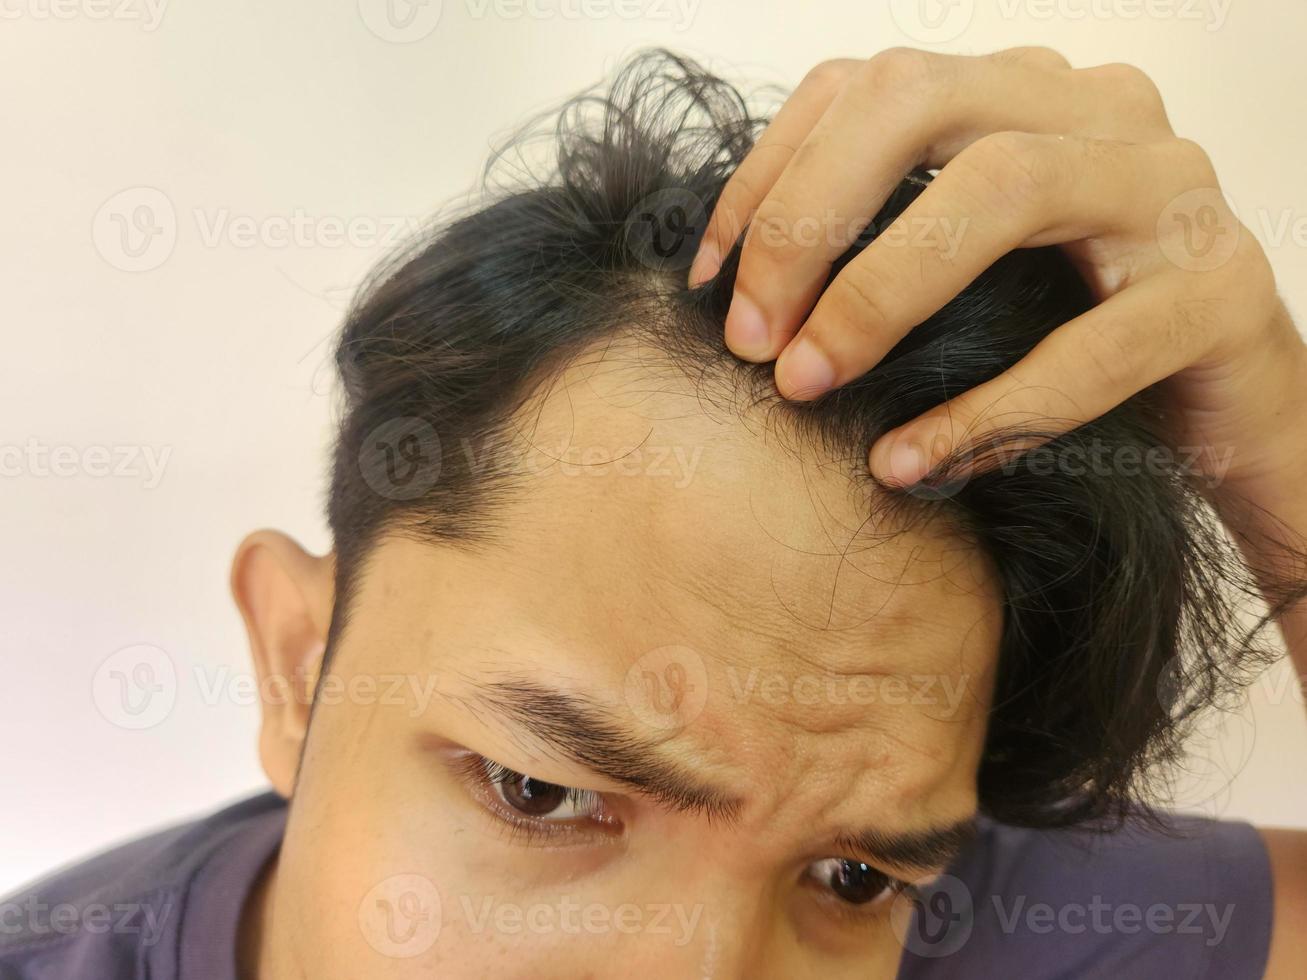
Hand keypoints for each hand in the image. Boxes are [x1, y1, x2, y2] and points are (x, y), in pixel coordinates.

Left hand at [688, 47, 1306, 496]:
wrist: (1228, 416)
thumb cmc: (1069, 339)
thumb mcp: (959, 278)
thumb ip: (874, 249)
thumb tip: (736, 292)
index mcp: (1021, 93)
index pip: (865, 87)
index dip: (766, 175)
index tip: (707, 280)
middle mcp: (1098, 111)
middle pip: (919, 102)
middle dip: (808, 219)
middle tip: (750, 336)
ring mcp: (1171, 189)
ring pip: (1003, 189)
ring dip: (878, 294)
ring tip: (805, 382)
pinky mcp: (1222, 291)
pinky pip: (1089, 347)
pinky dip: (985, 410)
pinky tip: (911, 462)